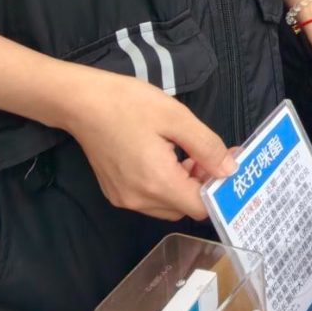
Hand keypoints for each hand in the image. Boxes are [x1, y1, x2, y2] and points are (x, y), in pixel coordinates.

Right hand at [63, 70, 232, 220]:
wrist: (81, 102)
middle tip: (209, 156)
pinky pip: (150, 199)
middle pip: (184, 208)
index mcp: (157, 182)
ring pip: (168, 206)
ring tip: (188, 154)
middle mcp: (139, 199)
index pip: (200, 208)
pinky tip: (166, 159)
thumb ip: (207, 147)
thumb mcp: (176, 117)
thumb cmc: (128, 104)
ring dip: (184, 186)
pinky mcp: (115, 192)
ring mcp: (124, 198)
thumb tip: (229, 170)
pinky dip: (164, 186)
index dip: (219, 190)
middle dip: (202, 186)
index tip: (227, 166)